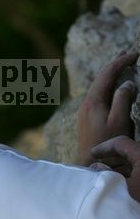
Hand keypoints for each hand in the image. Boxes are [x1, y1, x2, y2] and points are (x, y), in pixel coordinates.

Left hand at [78, 51, 137, 165]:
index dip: (121, 62)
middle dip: (114, 64)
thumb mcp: (120, 121)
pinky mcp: (87, 120)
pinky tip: (112, 88)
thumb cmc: (107, 145)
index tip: (135, 54)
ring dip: (110, 75)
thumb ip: (123, 99)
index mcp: (93, 101)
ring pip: (99, 87)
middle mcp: (86, 104)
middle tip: (127, 53)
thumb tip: (127, 83)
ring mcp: (85, 112)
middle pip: (100, 78)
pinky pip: (98, 95)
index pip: (107, 74)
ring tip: (121, 66)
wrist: (90, 165)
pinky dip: (107, 86)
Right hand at [90, 135, 139, 201]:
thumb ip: (106, 174)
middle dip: (110, 157)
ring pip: (132, 162)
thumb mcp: (121, 188)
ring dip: (117, 166)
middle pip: (127, 152)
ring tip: (102, 174)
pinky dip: (126, 173)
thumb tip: (95, 166)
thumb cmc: (139, 202)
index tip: (91, 154)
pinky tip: (115, 182)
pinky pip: (137, 170)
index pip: (121, 143)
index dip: (104, 147)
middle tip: (95, 164)